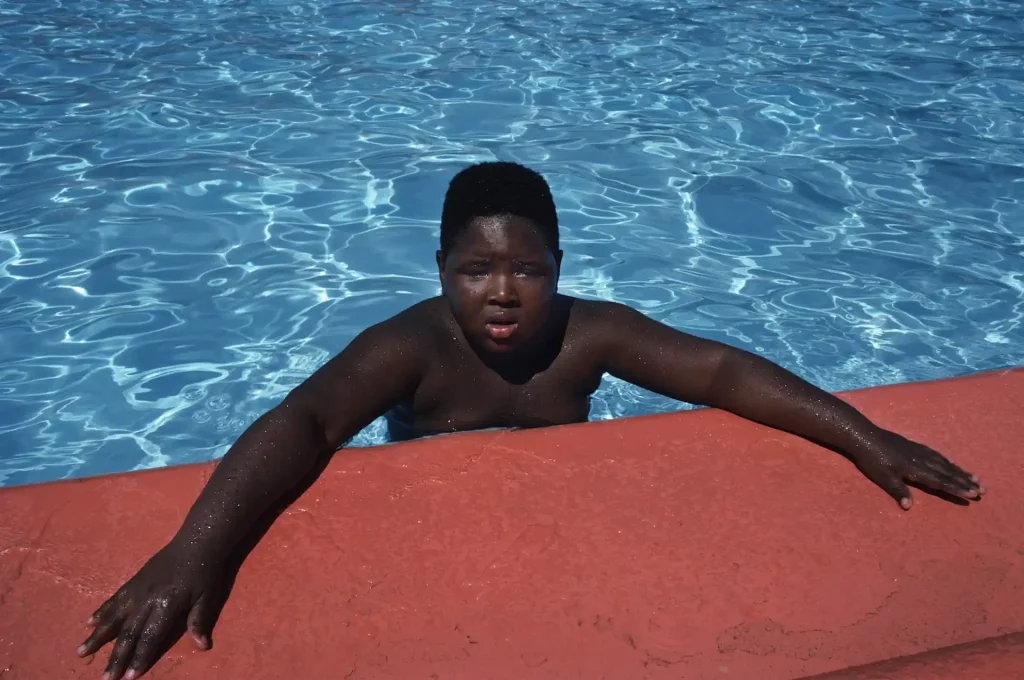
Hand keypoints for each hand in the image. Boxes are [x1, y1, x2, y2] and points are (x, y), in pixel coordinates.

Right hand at [77, 544, 224, 679]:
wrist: (196, 541)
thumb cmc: (205, 572)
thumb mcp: (209, 596)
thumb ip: (200, 620)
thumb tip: (202, 646)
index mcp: (167, 605)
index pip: (150, 637)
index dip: (140, 658)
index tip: (128, 677)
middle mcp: (147, 599)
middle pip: (128, 633)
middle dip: (116, 657)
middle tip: (104, 678)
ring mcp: (137, 590)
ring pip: (114, 617)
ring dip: (97, 636)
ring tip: (81, 652)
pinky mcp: (133, 581)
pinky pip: (114, 599)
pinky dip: (101, 612)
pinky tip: (89, 623)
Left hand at [850, 429, 984, 508]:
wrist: (864, 435)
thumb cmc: (871, 459)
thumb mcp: (882, 477)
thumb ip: (897, 491)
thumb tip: (909, 506)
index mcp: (915, 469)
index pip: (940, 481)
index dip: (957, 488)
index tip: (973, 494)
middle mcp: (921, 459)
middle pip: (947, 472)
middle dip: (965, 481)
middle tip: (983, 489)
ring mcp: (918, 451)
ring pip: (944, 462)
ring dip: (959, 471)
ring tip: (974, 477)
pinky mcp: (913, 446)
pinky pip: (936, 454)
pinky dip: (947, 461)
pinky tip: (951, 462)